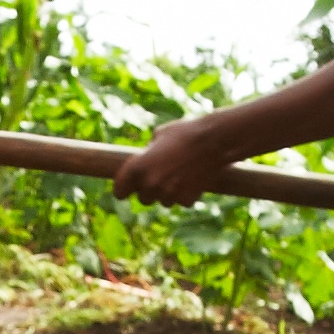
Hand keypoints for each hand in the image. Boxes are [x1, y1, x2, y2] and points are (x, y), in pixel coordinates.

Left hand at [110, 112, 246, 206]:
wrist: (214, 140)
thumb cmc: (185, 132)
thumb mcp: (159, 135)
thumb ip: (148, 151)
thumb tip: (145, 157)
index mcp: (137, 167)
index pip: (119, 191)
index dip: (123, 190)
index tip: (126, 190)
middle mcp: (149, 184)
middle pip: (143, 199)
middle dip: (150, 190)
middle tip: (162, 176)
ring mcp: (168, 194)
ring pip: (164, 201)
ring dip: (169, 192)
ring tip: (181, 174)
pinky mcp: (186, 199)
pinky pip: (182, 201)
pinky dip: (187, 193)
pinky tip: (194, 178)